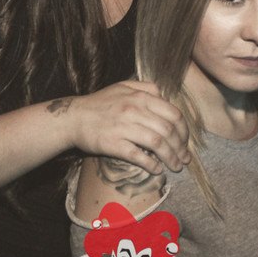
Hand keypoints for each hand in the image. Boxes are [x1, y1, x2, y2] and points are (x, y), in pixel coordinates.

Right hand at [62, 81, 189, 174]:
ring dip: (171, 157)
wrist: (72, 117)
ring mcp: (124, 127)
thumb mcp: (123, 86)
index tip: (185, 142)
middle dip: (181, 148)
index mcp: (140, 96)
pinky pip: (138, 155)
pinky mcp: (113, 143)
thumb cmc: (99, 103)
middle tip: (184, 159)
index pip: (174, 114)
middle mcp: (134, 110)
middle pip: (168, 130)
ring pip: (157, 143)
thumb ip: (146, 88)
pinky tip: (157, 169)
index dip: (184, 131)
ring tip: (176, 166)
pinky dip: (152, 164)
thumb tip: (164, 96)